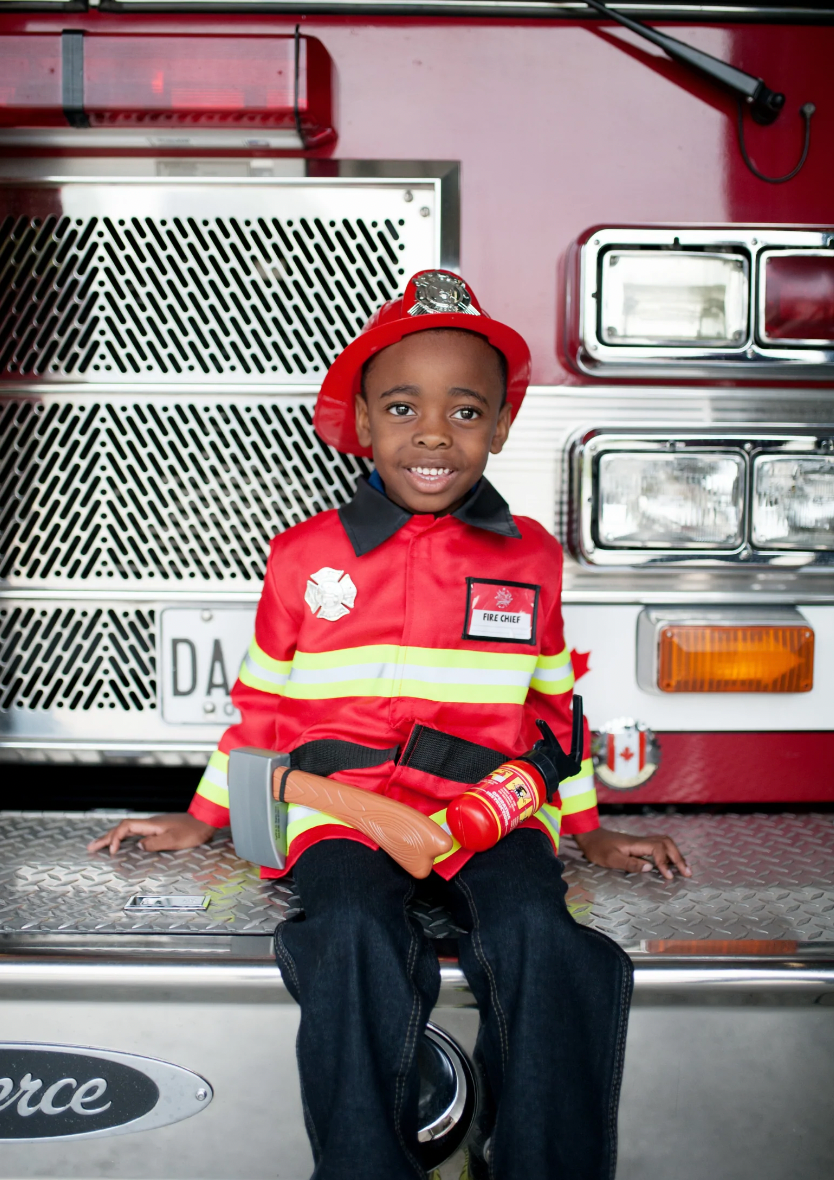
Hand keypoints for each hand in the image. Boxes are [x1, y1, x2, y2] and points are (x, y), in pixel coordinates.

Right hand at [87, 813, 216, 855]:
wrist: (206, 821)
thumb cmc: (193, 831)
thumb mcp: (174, 840)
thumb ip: (155, 844)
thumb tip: (138, 846)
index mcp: (152, 824)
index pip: (126, 827)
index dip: (115, 838)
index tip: (111, 852)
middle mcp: (151, 823)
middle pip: (123, 828)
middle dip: (106, 838)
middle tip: (90, 847)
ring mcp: (154, 825)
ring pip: (128, 830)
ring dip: (113, 837)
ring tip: (99, 845)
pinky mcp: (159, 829)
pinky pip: (135, 832)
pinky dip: (124, 838)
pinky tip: (122, 843)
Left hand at [572, 826, 690, 881]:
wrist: (589, 836)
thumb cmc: (597, 849)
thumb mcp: (610, 859)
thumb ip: (630, 864)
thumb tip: (650, 868)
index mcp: (636, 844)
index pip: (658, 850)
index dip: (665, 863)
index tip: (668, 877)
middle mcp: (641, 840)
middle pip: (666, 843)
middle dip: (678, 858)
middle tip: (688, 873)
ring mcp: (640, 841)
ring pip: (664, 843)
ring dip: (675, 855)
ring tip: (684, 869)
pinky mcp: (639, 844)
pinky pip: (659, 846)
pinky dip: (668, 854)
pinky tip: (671, 863)